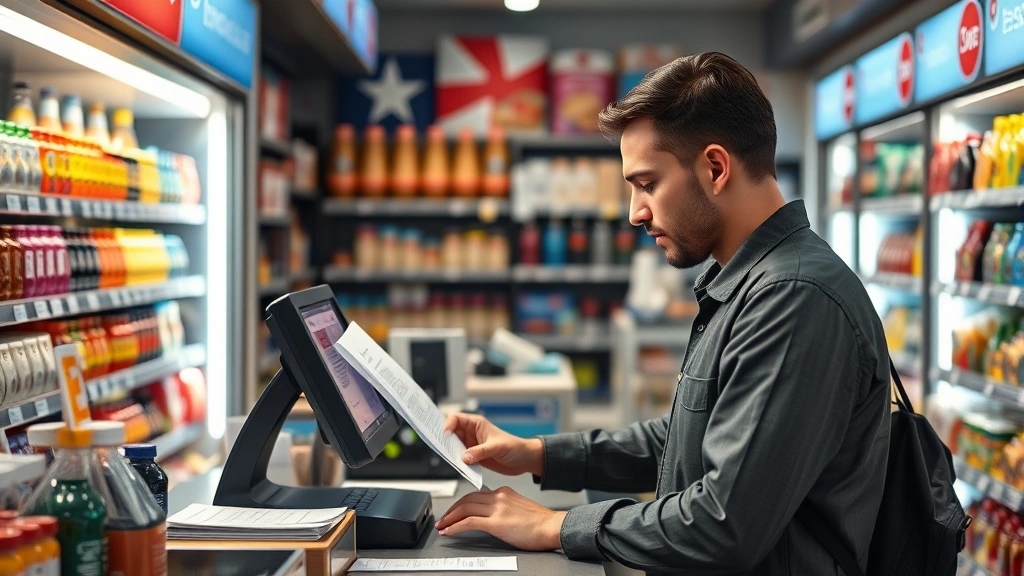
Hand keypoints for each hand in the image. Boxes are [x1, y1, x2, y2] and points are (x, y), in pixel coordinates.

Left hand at [436, 487, 566, 550]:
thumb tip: (491, 514)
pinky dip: (456, 526)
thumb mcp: (519, 507)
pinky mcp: (496, 522)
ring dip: (450, 518)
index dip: (462, 503)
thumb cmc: (540, 522)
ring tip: (442, 526)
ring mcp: (497, 508)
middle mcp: (498, 496)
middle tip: (443, 519)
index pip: (476, 494)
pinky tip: (450, 532)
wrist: (551, 527)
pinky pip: (469, 522)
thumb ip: (504, 506)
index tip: (455, 511)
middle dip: (452, 509)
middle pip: (467, 499)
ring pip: (465, 508)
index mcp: (504, 492)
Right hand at [443, 413, 543, 476]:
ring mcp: (472, 446)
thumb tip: (464, 457)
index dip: (448, 424)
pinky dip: (458, 463)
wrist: (524, 460)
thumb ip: (480, 452)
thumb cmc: (514, 447)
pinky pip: (461, 459)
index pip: (456, 419)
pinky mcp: (474, 458)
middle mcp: (472, 434)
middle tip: (441, 448)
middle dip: (445, 440)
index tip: (445, 435)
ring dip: (451, 453)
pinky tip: (460, 467)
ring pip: (454, 447)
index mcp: (477, 424)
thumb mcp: (497, 447)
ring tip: (451, 459)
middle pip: (452, 433)